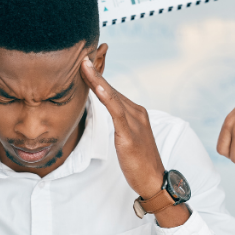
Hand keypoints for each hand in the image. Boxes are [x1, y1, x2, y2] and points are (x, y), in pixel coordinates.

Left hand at [80, 56, 165, 197]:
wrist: (154, 180)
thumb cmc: (139, 162)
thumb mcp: (126, 138)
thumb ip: (118, 124)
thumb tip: (104, 116)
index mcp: (135, 112)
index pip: (111, 90)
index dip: (96, 76)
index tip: (83, 63)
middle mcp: (136, 112)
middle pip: (110, 88)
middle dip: (94, 71)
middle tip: (81, 54)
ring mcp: (134, 121)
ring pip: (112, 95)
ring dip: (96, 78)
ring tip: (83, 63)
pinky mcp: (129, 133)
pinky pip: (116, 110)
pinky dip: (106, 95)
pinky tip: (97, 85)